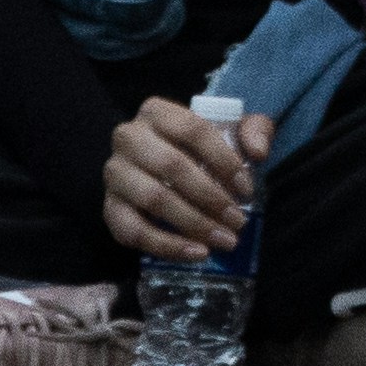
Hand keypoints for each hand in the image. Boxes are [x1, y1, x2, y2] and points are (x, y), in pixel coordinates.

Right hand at [102, 94, 274, 264]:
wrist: (153, 169)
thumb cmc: (197, 147)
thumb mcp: (229, 129)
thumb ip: (253, 130)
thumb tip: (257, 152)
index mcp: (157, 111)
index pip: (193, 130)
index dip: (223, 160)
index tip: (246, 189)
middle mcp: (129, 138)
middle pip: (172, 166)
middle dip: (210, 197)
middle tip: (237, 221)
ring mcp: (114, 174)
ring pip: (154, 199)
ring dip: (193, 224)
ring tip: (223, 240)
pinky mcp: (108, 209)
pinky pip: (133, 232)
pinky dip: (167, 246)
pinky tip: (196, 253)